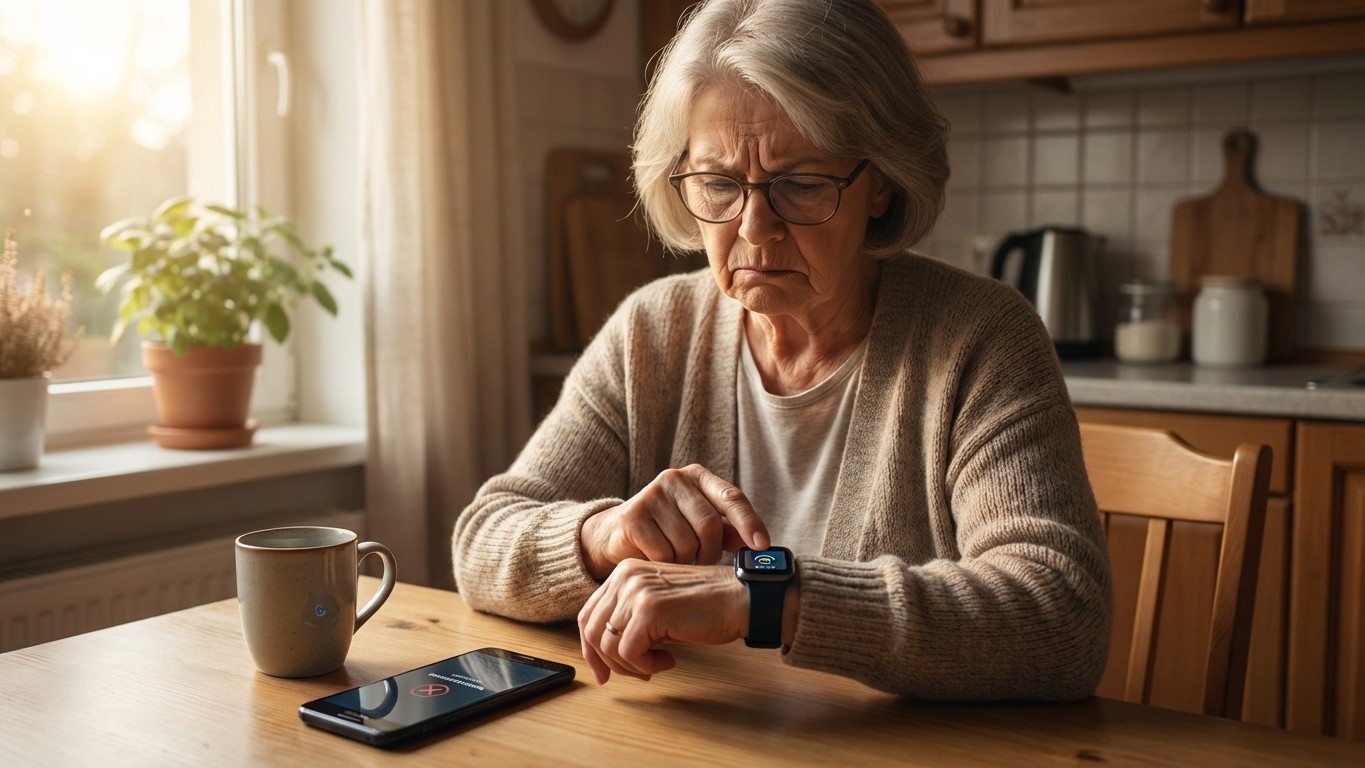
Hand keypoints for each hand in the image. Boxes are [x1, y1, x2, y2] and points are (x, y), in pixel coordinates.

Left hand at [577, 559, 746, 683]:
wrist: (741, 598)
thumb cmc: (707, 607)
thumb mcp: (659, 607)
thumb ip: (631, 621)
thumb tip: (605, 657)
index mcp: (625, 572)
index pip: (588, 614)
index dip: (591, 650)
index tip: (604, 673)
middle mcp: (625, 577)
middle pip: (592, 631)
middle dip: (610, 663)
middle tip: (637, 674)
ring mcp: (636, 591)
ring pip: (608, 646)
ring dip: (632, 666)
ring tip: (659, 663)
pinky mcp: (649, 610)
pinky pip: (629, 653)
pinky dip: (646, 665)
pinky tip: (669, 660)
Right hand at [579, 464, 769, 579]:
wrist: (616, 534)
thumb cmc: (667, 530)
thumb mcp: (698, 524)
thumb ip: (727, 530)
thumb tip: (757, 544)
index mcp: (697, 476)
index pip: (731, 497)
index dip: (749, 522)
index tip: (762, 545)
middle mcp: (674, 479)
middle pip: (709, 525)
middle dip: (709, 552)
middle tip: (700, 562)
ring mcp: (651, 495)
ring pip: (687, 543)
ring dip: (686, 561)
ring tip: (675, 558)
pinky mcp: (633, 516)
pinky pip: (663, 553)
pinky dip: (665, 565)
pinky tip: (656, 560)